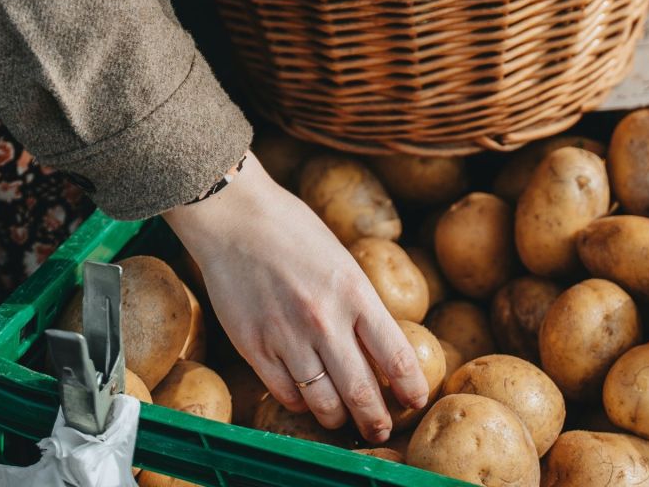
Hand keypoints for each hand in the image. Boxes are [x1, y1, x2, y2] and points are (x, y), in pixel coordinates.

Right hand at [162, 152, 428, 443]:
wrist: (234, 217)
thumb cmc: (292, 231)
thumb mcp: (342, 260)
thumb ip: (360, 304)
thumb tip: (381, 349)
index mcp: (354, 293)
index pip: (397, 356)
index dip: (411, 388)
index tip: (415, 402)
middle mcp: (324, 320)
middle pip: (361, 392)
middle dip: (376, 420)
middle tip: (381, 431)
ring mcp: (287, 336)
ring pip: (323, 403)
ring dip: (337, 419)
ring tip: (342, 420)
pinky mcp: (254, 347)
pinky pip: (286, 393)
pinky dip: (300, 403)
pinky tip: (305, 397)